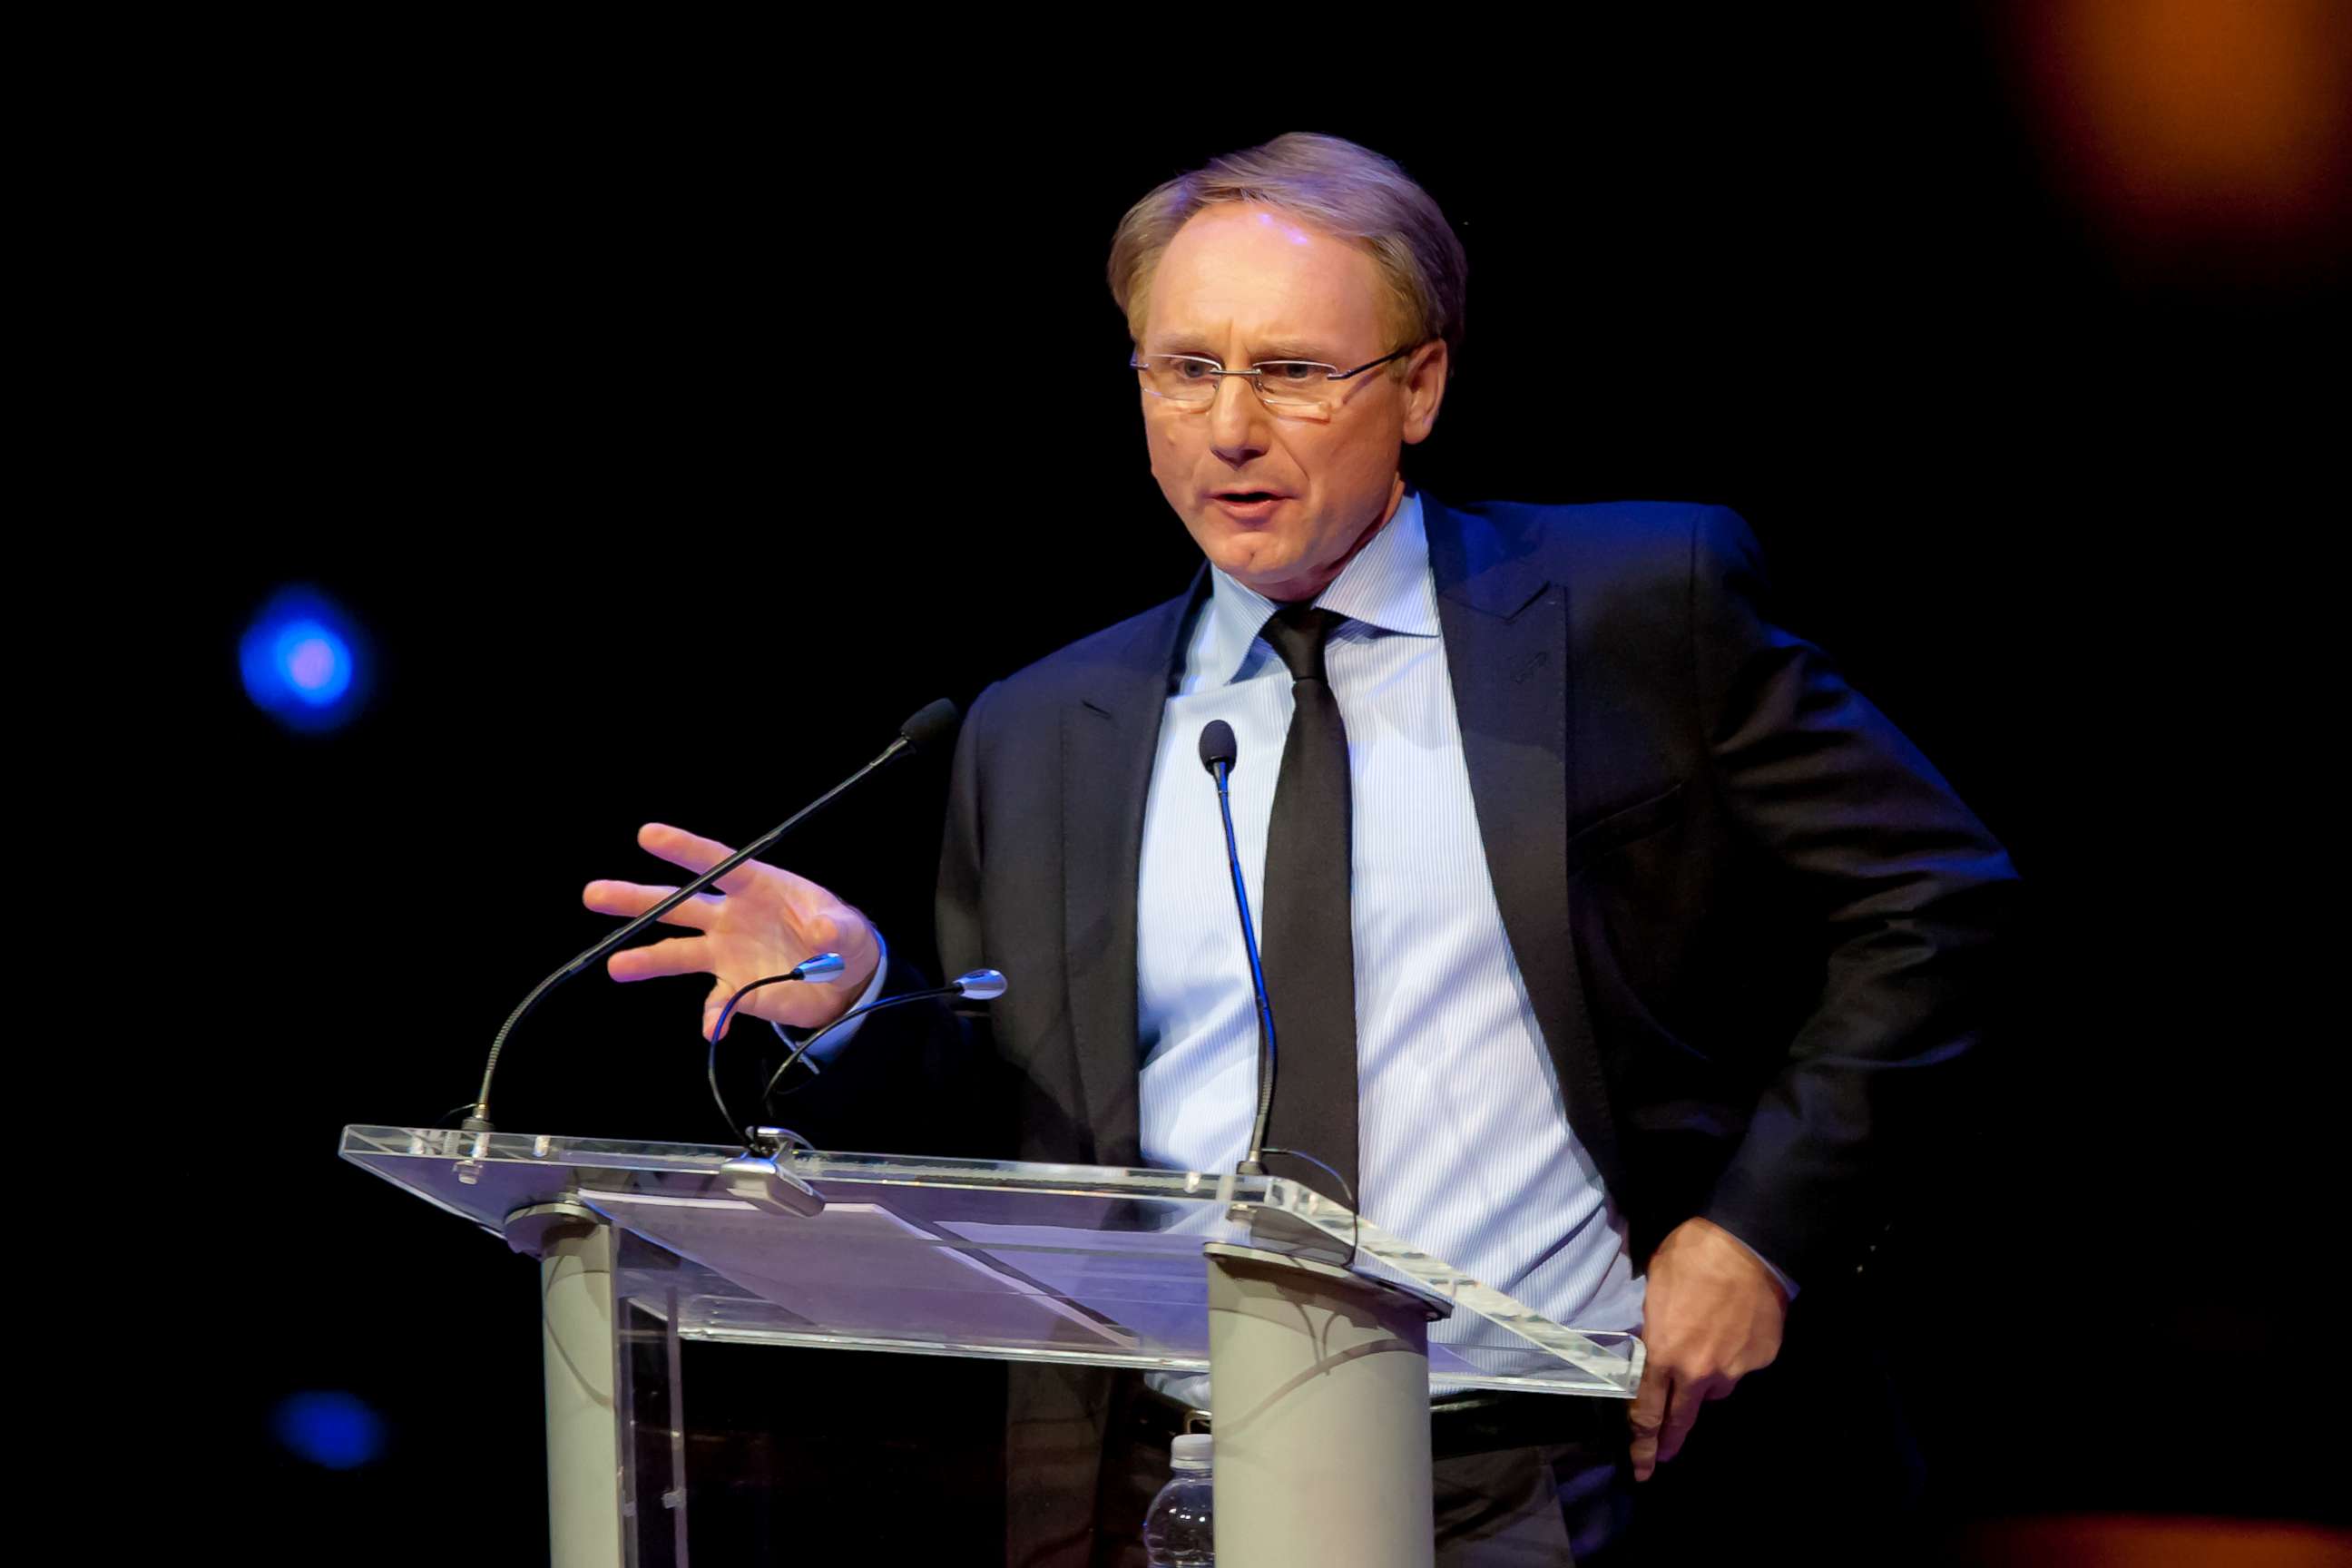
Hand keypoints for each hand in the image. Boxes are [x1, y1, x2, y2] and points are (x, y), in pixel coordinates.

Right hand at [582, 822, 881, 1040]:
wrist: (845, 981)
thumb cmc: (843, 939)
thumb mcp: (851, 930)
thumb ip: (838, 927)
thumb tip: (824, 931)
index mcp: (757, 887)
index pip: (716, 864)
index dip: (684, 849)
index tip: (649, 834)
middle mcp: (731, 916)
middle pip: (677, 905)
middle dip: (636, 898)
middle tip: (594, 894)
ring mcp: (727, 952)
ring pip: (677, 952)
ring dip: (647, 960)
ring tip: (617, 966)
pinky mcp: (734, 987)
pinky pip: (714, 1004)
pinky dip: (712, 1018)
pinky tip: (715, 1027)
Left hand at [1627, 1215, 1789, 1481]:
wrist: (1747, 1247)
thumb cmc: (1689, 1259)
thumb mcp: (1652, 1291)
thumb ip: (1651, 1330)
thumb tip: (1648, 1347)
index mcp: (1662, 1355)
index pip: (1646, 1411)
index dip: (1642, 1443)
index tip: (1642, 1466)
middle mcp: (1698, 1373)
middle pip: (1681, 1419)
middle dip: (1670, 1441)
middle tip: (1663, 1456)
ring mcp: (1734, 1370)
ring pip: (1714, 1388)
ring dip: (1705, 1380)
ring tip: (1705, 1349)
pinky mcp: (1760, 1360)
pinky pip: (1740, 1367)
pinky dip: (1733, 1356)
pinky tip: (1733, 1330)